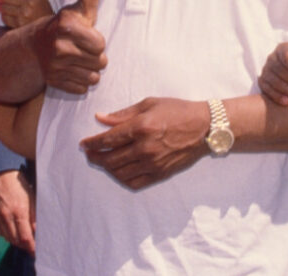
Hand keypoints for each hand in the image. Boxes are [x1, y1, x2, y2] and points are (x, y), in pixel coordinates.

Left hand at [0, 0, 54, 28]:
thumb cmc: (41, 6)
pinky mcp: (20, 24)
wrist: (49, 26)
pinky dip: (4, 16)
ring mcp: (25, 14)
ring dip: (1, 7)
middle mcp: (30, 2)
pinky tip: (8, 15)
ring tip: (2, 6)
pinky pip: (5, 18)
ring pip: (4, 8)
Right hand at [0, 170, 35, 252]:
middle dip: (24, 245)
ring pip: (7, 237)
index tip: (36, 251)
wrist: (3, 175)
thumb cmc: (21, 186)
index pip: (25, 237)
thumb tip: (36, 232)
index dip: (31, 247)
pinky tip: (12, 231)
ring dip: (15, 241)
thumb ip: (34, 217)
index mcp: (19, 212)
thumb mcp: (32, 199)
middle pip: (15, 240)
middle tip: (31, 246)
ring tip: (23, 240)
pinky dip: (6, 234)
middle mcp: (7, 216)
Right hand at [33, 0, 106, 93]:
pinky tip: (70, 70)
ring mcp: (54, 67)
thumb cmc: (65, 25)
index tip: (86, 35)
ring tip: (78, 59)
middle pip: (99, 62)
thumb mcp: (78, 8)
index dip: (97, 41)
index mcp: (67, 26)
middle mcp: (58, 47)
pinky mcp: (53, 82)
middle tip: (82, 48)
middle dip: (94, 56)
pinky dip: (79, 81)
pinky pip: (81, 88)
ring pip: (92, 77)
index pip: (100, 45)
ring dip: (89, 70)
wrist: (35, 46)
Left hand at [80, 97, 210, 189]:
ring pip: (119, 173)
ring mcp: (152, 163)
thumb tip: (100, 118)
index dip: (92, 143)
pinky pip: (134, 183)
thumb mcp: (149, 104)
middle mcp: (144, 148)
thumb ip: (123, 114)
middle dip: (95, 157)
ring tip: (102, 161)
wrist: (204, 127)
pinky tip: (118, 172)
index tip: (83, 144)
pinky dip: (122, 179)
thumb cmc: (178, 111)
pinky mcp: (160, 174)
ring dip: (106, 169)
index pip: (107, 139)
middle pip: (110, 159)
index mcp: (141, 127)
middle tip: (89, 154)